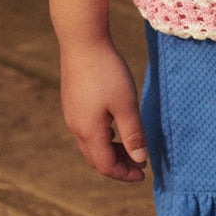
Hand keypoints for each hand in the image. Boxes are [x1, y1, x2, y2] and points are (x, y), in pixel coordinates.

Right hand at [59, 39, 148, 181]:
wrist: (82, 41)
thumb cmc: (107, 72)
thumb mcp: (126, 104)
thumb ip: (133, 134)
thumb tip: (139, 159)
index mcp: (89, 131)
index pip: (105, 166)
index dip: (124, 174)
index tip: (144, 173)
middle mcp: (76, 127)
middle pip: (96, 159)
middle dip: (118, 165)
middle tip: (140, 163)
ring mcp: (72, 115)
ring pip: (91, 145)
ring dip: (111, 152)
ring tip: (132, 148)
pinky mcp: (73, 103)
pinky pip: (87, 131)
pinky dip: (104, 138)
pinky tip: (117, 128)